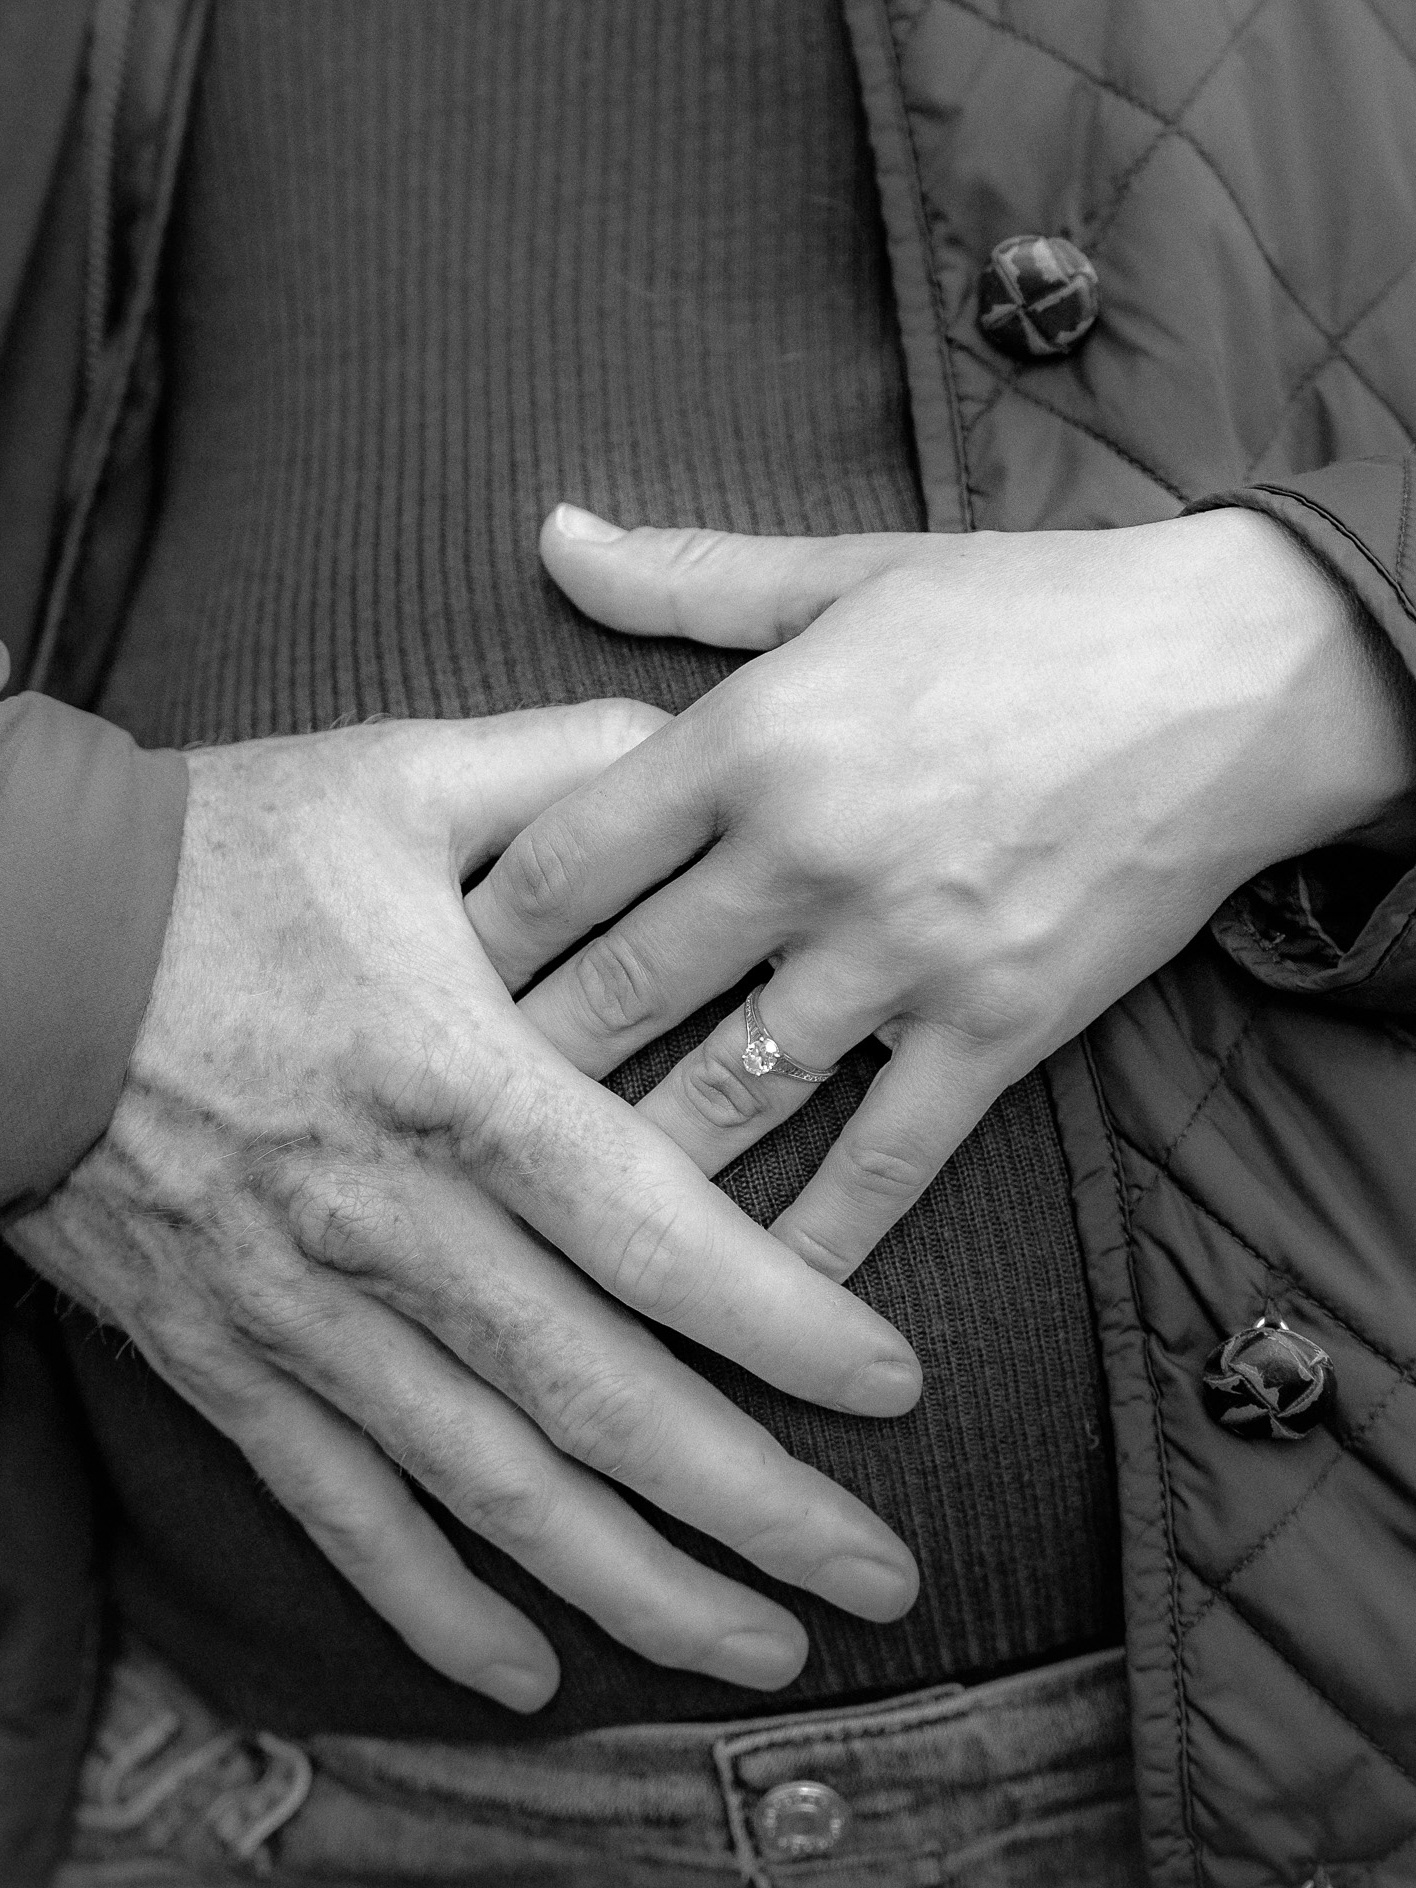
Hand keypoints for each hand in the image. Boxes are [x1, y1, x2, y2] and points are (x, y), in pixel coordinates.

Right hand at [9, 707, 920, 1712]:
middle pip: (600, 1400)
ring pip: (491, 1488)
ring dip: (632, 1587)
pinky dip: (431, 1604)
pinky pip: (338, 1509)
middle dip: (753, 1508)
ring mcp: (302, 1312)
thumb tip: (712, 751)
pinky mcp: (226, 1358)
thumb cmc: (216, 855)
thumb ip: (571, 772)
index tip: (894, 1394)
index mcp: (457, 1080)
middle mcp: (391, 1224)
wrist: (11, 944)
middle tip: (881, 1581)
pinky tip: (523, 1675)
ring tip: (757, 1652)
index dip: (787, 1329)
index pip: (657, 1237)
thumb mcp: (399, 778)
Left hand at [469, 506, 1415, 1281]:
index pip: (562, 858)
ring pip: (727, 1094)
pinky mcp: (998, 1028)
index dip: (472, 932)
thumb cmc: (1036, 611)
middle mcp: (809, 851)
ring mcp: (904, 953)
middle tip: (436, 1129)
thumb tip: (550, 532)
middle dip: (515, 1068)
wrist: (1240, 675)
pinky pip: (884, 1160)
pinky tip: (753, 1298)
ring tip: (547, 1228)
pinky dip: (816, 1242)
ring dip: (630, 1172)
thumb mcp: (851, 570)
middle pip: (616, 990)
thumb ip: (686, 575)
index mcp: (755, 732)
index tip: (418, 987)